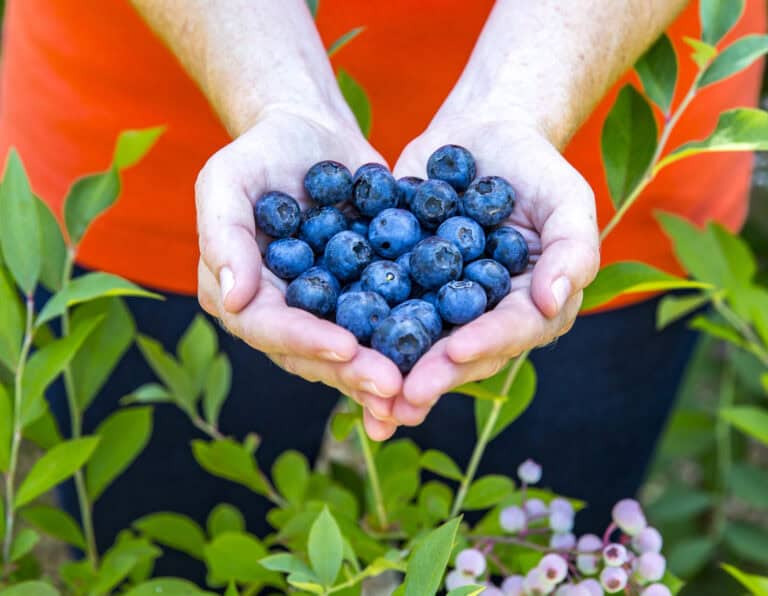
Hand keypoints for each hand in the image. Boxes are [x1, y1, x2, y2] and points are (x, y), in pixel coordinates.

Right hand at [196, 107, 403, 435]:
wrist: (311, 132)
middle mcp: (283, 313)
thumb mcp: (227, 180)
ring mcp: (325, 309)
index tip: (346, 347)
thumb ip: (223, 236)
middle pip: (313, 354)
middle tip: (394, 388)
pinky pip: (384, 323)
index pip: (268, 328)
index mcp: (243, 295)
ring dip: (383, 373)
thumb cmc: (260, 151)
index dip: (305, 341)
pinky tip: (442, 357)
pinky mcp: (362, 295)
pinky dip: (408, 342)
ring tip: (418, 391)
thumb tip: (232, 300)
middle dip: (352, 372)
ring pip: (352, 351)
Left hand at [373, 114, 599, 436]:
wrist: (482, 135)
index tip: (456, 353)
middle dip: (433, 375)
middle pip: (461, 351)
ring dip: (393, 370)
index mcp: (531, 307)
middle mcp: (486, 318)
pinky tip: (335, 347)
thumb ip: (572, 250)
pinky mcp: (406, 286)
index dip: (486, 343)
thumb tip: (555, 303)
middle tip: (402, 400)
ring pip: (419, 342)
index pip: (512, 331)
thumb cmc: (536, 167)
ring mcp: (443, 306)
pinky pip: (383, 308)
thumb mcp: (568, 200)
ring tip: (365, 394)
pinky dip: (362, 330)